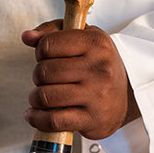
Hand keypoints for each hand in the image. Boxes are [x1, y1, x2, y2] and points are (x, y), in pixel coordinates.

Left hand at [21, 19, 139, 139]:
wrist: (126, 97)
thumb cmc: (97, 65)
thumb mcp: (83, 39)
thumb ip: (53, 32)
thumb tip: (27, 37)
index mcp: (97, 43)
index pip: (48, 44)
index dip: (40, 52)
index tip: (46, 58)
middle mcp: (100, 68)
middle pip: (44, 71)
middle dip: (38, 77)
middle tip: (46, 80)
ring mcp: (97, 95)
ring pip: (45, 96)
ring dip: (36, 98)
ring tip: (41, 97)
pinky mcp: (92, 118)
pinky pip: (53, 120)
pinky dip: (38, 119)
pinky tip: (35, 114)